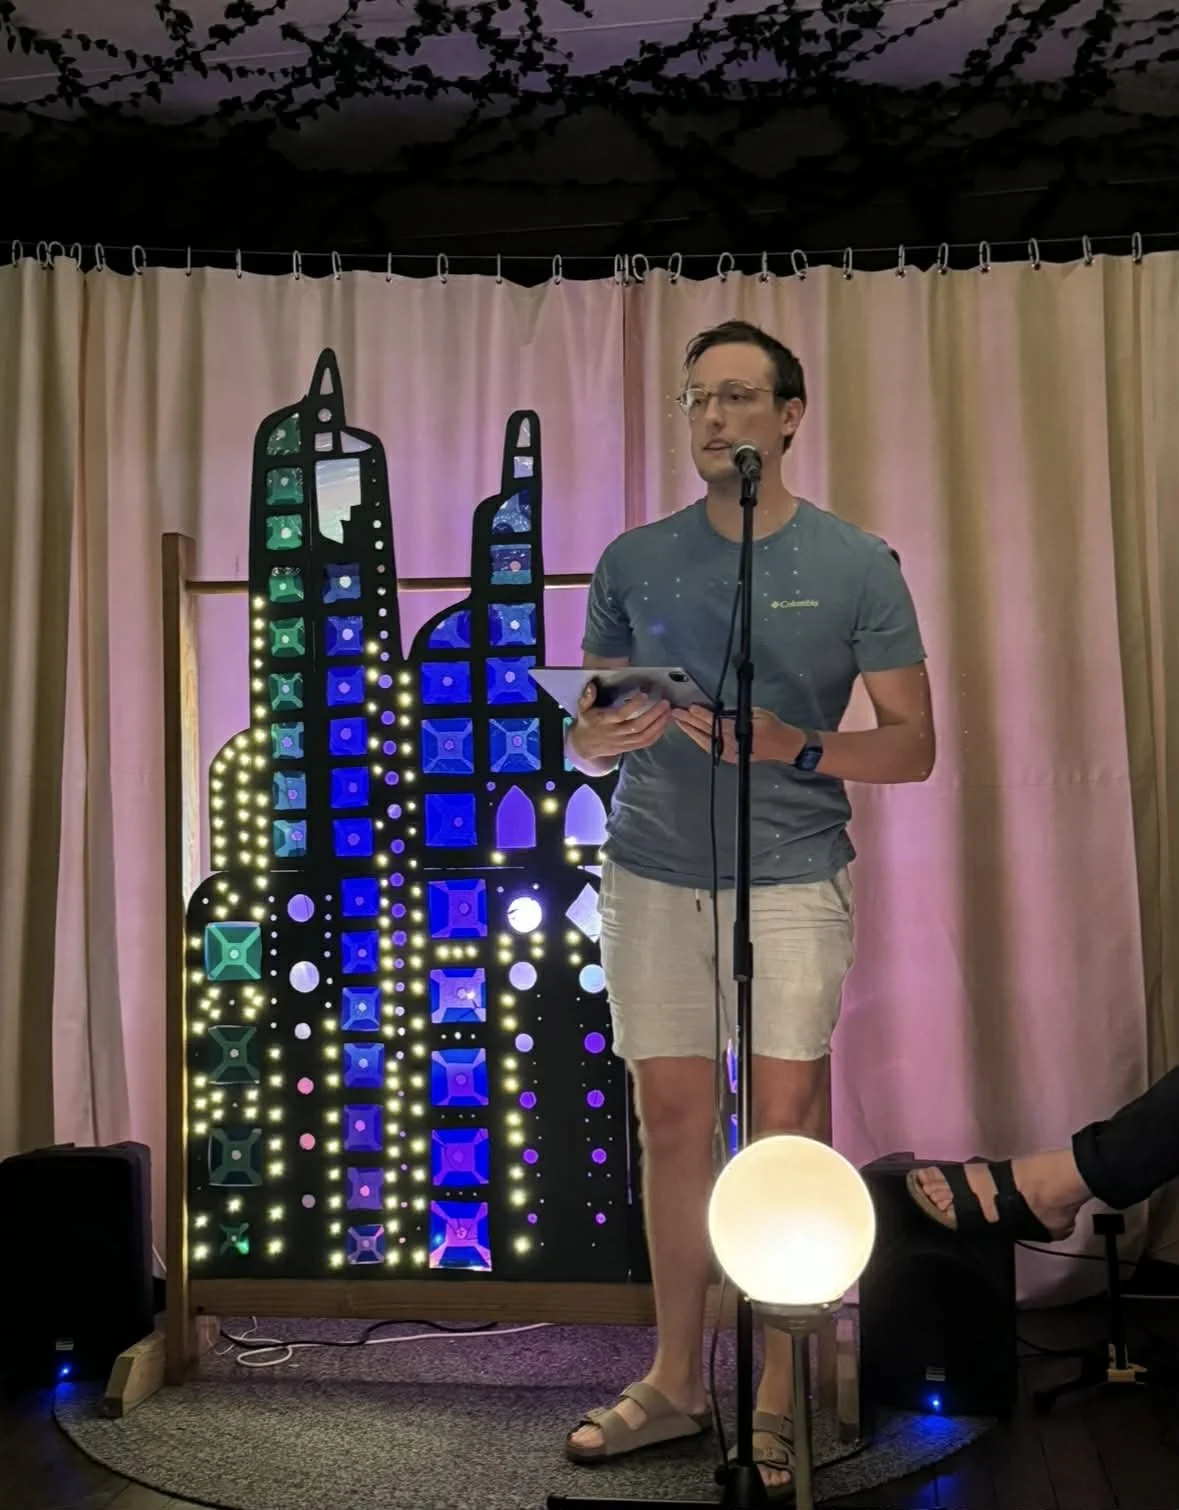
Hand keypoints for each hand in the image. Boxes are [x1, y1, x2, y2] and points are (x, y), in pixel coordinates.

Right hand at [567, 680, 671, 761]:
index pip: (621, 714)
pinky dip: (657, 735)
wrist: (585, 746)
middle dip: (653, 714)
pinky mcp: (629, 747)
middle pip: (637, 726)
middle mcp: (616, 733)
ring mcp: (623, 742)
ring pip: (644, 736)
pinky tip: (665, 724)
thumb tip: (591, 686)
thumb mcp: (583, 708)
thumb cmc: (587, 723)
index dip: (633, 705)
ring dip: (659, 724)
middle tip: (665, 703)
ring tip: (668, 712)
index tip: (644, 694)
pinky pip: (645, 743)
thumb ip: (587, 697)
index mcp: (605, 721)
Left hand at [671, 705, 801, 763]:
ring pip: (706, 741)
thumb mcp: (757, 712)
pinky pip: (711, 748)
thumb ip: (737, 713)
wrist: (783, 746)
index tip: (692, 708)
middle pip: (708, 731)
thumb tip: (718, 711)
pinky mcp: (730, 757)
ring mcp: (731, 753)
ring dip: (691, 731)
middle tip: (678, 713)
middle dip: (691, 722)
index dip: (703, 715)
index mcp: (743, 731)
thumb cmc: (773, 727)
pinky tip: (692, 734)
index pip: (718, 722)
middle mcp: (735, 744)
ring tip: (680, 722)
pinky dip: (700, 740)